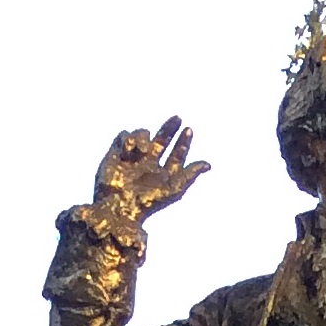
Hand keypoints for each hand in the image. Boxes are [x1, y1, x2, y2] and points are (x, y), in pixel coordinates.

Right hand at [94, 115, 209, 220]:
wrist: (119, 207)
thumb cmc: (147, 203)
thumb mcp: (173, 188)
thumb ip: (190, 175)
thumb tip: (208, 165)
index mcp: (163, 174)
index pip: (177, 155)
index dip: (184, 143)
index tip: (189, 131)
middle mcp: (150, 164)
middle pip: (162, 140)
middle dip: (170, 128)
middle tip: (178, 118)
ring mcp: (133, 158)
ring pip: (143, 134)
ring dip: (144, 137)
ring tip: (143, 150)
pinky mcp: (116, 154)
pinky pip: (124, 136)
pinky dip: (128, 139)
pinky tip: (129, 150)